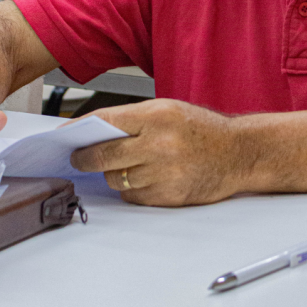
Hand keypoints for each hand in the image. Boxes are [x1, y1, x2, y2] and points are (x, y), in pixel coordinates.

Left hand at [70, 99, 239, 206]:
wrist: (240, 152)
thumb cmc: (204, 130)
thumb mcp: (170, 110)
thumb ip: (134, 119)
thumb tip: (95, 132)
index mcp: (158, 116)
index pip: (105, 122)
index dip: (80, 131)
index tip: (67, 138)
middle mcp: (159, 144)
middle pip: (103, 156)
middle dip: (85, 159)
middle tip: (79, 159)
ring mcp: (164, 172)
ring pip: (116, 178)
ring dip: (114, 174)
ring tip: (125, 165)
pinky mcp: (169, 196)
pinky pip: (134, 196)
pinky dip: (132, 189)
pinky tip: (144, 178)